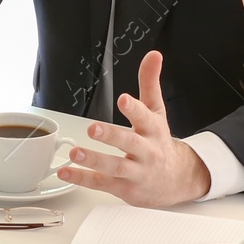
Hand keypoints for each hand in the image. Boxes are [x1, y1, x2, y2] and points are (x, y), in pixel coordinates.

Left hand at [57, 51, 211, 205]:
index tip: (124, 99)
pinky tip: (66, 171)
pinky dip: (83, 179)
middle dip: (111, 135)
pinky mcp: (125, 188)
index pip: (145, 117)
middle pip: (130, 143)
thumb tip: (153, 55)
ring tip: (75, 152)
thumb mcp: (158, 112)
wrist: (177, 181)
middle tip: (93, 128)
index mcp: (153, 130)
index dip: (134, 109)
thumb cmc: (160, 143)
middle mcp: (146, 151)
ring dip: (94, 160)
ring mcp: (136, 172)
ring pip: (116, 166)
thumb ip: (150, 83)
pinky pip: (103, 183)